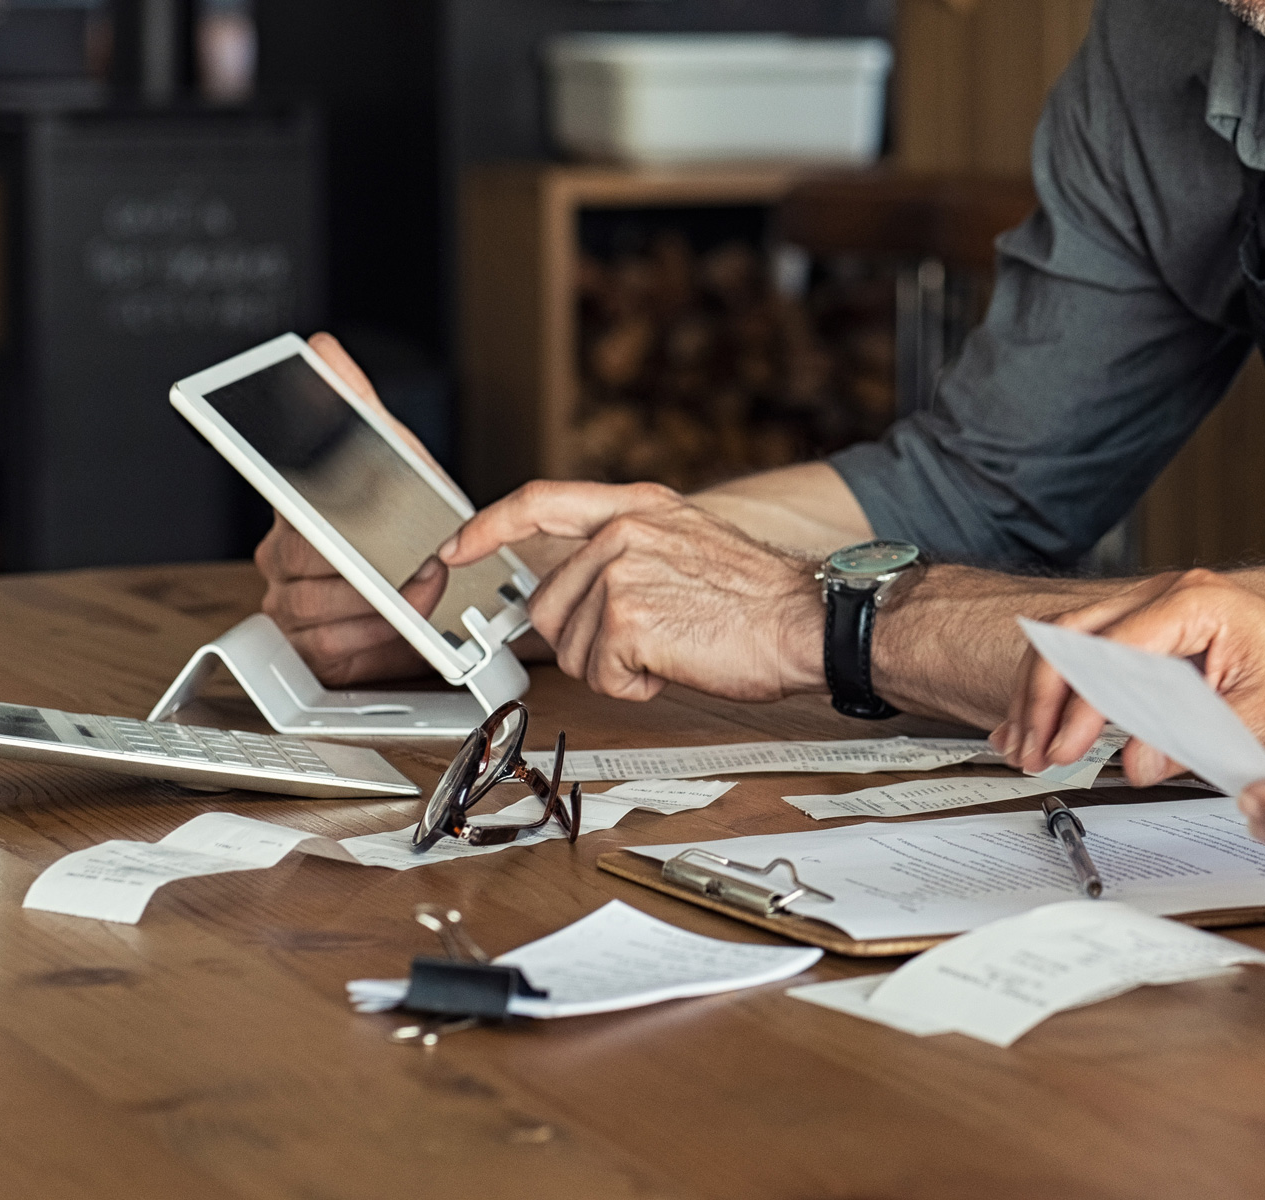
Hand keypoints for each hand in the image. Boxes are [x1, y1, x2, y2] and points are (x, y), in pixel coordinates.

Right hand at [252, 333, 445, 684]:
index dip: (303, 506)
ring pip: (314, 606)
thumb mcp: (391, 454)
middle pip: (304, 560)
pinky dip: (371, 637)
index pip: (279, 499)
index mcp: (292, 507)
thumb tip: (321, 349)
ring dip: (377, 602)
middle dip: (365, 562)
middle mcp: (281, 556)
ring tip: (422, 587)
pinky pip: (327, 647)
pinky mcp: (310, 648)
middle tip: (416, 559)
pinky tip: (399, 623)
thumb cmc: (405, 520)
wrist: (435, 585)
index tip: (330, 518)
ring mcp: (290, 604)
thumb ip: (357, 405)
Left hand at [440, 480, 819, 702]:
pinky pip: (601, 676)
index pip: (538, 502)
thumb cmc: (761, 599)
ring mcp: (620, 573)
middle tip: (650, 639)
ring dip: (618, 666)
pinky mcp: (626, 620)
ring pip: (573, 648)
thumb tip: (574, 588)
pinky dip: (637, 686)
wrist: (809, 621)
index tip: (455, 549)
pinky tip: (677, 663)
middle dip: (588, 641)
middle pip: (549, 604)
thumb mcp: (687, 544)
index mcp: (636, 507)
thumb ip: (626, 550)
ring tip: (676, 645)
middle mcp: (622, 532)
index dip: (487, 527)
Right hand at [992, 569, 1264, 785]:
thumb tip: (1133, 762)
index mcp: (1196, 603)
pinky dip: (1064, 688)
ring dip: (1043, 694)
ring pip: (1073, 641)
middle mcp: (1172, 595)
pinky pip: (1094, 652)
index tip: (1064, 749)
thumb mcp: (1259, 721)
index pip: (1112, 651)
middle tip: (1031, 751)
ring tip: (1024, 745)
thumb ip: (1191, 740)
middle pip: (1074, 635)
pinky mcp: (1159, 634)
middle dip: (1042, 697)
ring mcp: (1162, 610)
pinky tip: (1040, 722)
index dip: (1079, 705)